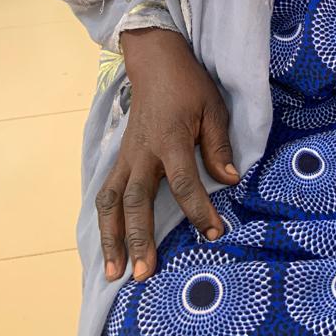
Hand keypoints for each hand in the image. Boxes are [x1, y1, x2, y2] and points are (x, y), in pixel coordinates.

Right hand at [96, 28, 238, 282]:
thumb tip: (230, 181)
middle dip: (139, 239)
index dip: (200, 210)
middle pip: (137, 202)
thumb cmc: (188, 85)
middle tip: (143, 274)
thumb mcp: (213, 108)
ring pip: (112, 203)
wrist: (155, 61)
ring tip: (114, 273)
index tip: (216, 233)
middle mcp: (143, 153)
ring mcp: (127, 157)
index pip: (185, 183)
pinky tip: (107, 245)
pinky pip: (107, 194)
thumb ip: (218, 146)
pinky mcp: (120, 159)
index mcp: (171, 140)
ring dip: (112, 238)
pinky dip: (104, 222)